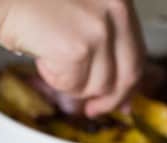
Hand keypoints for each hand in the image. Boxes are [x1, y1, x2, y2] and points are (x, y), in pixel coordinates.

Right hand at [0, 0, 143, 116]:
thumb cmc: (30, 1)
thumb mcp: (82, 8)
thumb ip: (105, 38)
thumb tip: (119, 90)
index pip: (137, 52)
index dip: (127, 82)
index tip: (120, 98)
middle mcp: (117, 10)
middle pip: (126, 74)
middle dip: (108, 98)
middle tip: (92, 109)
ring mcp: (99, 30)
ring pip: (97, 85)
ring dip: (71, 82)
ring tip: (50, 57)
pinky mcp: (78, 49)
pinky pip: (74, 86)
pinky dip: (54, 79)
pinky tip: (42, 57)